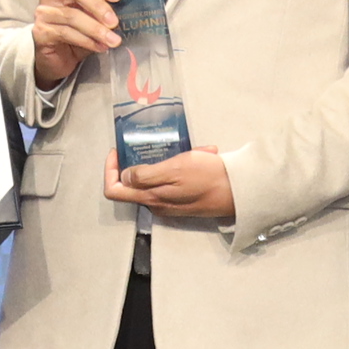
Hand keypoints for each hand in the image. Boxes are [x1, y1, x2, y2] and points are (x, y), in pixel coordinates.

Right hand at [31, 0, 121, 80]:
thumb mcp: (93, 18)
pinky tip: (99, 48)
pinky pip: (66, 33)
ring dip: (96, 29)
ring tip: (113, 40)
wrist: (57, 59)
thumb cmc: (77, 34)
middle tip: (114, 22)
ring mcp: (43, 13)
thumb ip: (105, 7)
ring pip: (72, 16)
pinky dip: (87, 41)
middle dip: (97, 5)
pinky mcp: (40, 32)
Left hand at [106, 148, 234, 222]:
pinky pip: (174, 181)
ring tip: (186, 148)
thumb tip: (124, 176)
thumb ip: (146, 175)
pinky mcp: (184, 200)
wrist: (240, 191)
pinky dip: (181, 166)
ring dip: (165, 161)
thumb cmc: (207, 177)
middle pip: (132, 185)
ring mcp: (170, 204)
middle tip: (151, 144)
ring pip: (155, 180)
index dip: (109, 170)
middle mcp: (156, 205)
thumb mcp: (174, 169)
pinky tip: (200, 154)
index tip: (118, 152)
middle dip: (140, 161)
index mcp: (150, 198)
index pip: (113, 190)